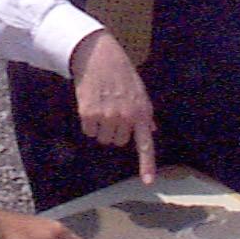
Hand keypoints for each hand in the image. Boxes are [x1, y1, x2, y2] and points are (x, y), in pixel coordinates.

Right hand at [69, 30, 156, 183]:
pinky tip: (91, 104)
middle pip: (118, 142)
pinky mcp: (89, 113)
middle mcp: (126, 117)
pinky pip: (89, 131)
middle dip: (114, 130)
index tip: (148, 183)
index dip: (147, 165)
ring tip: (101, 105)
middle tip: (112, 110)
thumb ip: (144, 113)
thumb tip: (151, 129)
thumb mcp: (138, 90)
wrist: (97, 55)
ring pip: (102, 138)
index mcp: (141, 111)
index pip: (145, 144)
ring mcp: (107, 116)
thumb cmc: (119, 71)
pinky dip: (88, 122)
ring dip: (100, 127)